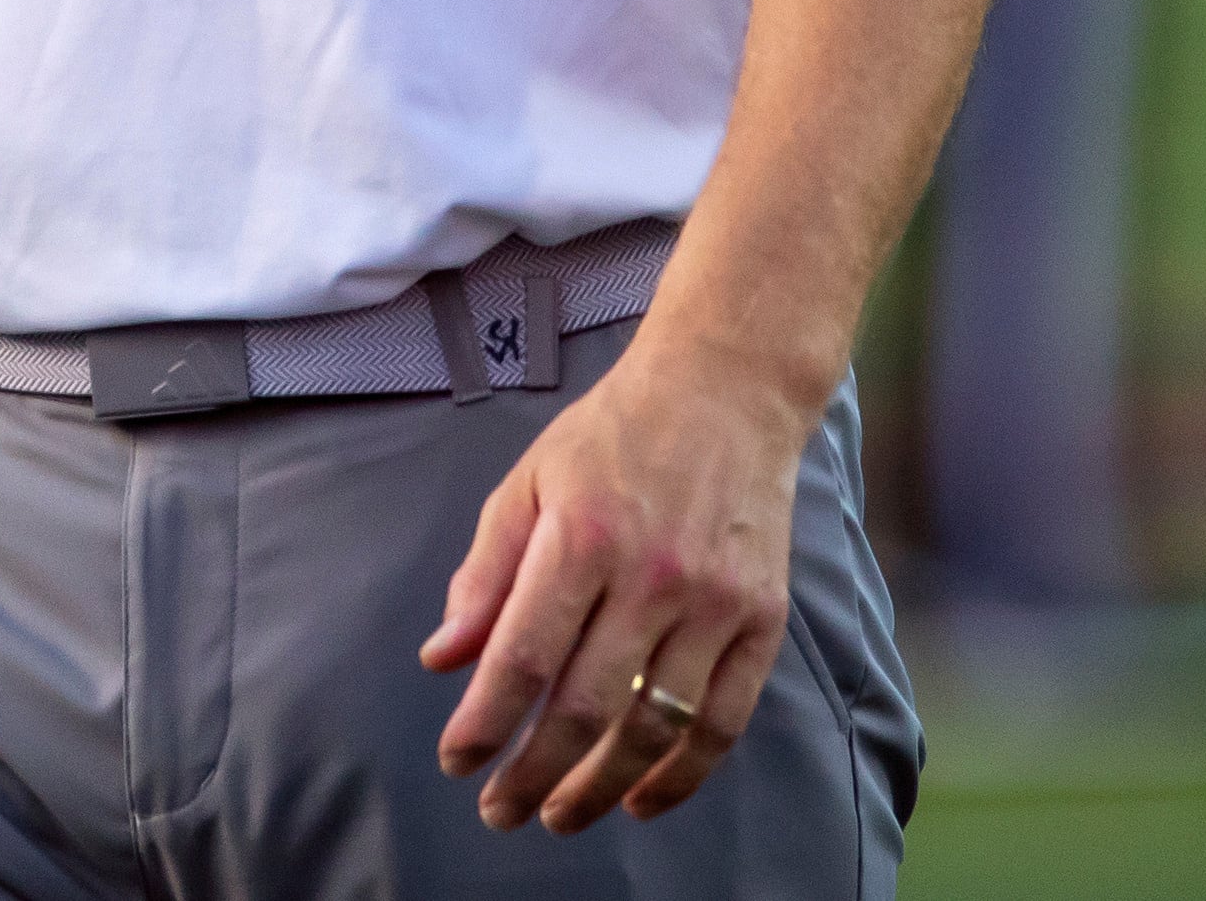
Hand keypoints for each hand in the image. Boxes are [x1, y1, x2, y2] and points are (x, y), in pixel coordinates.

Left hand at [417, 337, 807, 831]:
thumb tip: (444, 658)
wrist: (726, 392)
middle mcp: (651, 574)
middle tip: (501, 810)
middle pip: (586, 706)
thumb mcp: (529, 482)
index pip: (524, 655)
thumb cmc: (613, 437)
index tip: (458, 761)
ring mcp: (714, 601)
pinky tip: (642, 799)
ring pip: (654, 727)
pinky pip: (722, 721)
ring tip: (561, 814)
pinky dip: (682, 775)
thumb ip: (486, 572)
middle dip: (534, 773)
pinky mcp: (761, 620)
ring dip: (602, 788)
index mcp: (582, 534)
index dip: (486, 721)